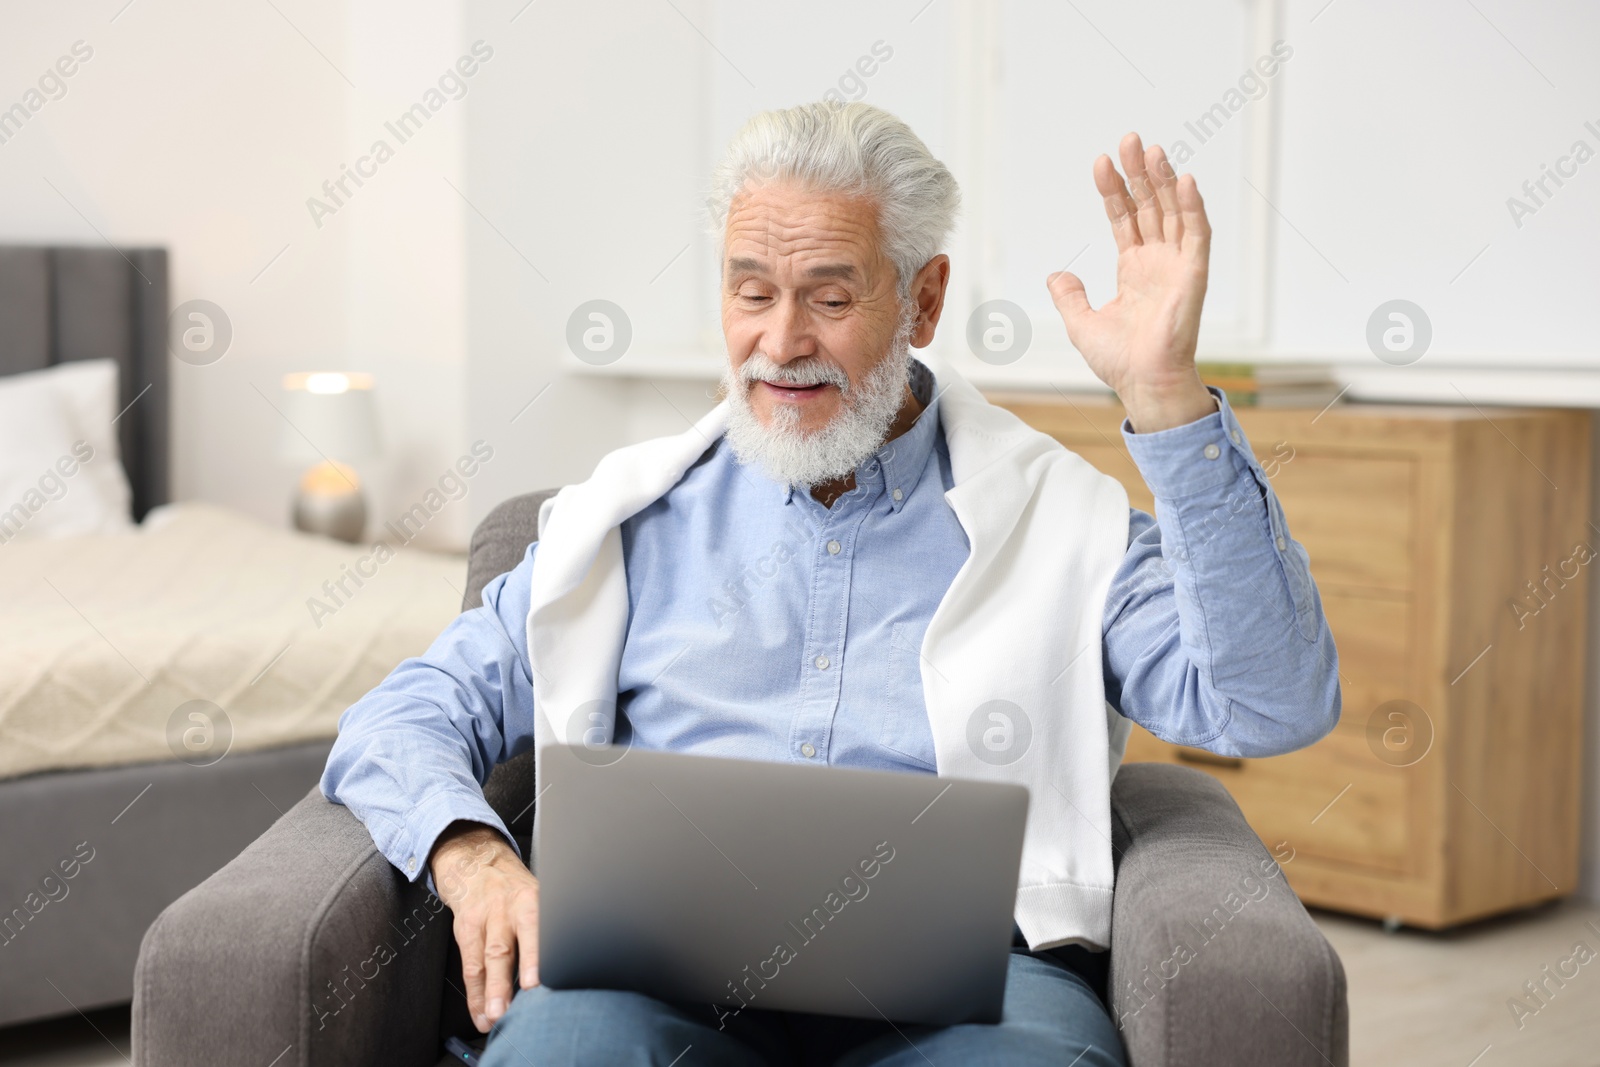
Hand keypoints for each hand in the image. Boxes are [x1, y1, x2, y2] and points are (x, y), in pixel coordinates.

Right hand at [430, 821, 540, 1032]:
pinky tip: (481, 1013)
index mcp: (534, 900)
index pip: (543, 927)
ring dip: (492, 989)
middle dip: (521, 970)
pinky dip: (475, 995)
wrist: (477, 864)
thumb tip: (570, 967)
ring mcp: (486, 919)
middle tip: (527, 994)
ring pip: (489, 957)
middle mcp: (510, 908)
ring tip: (496, 1015)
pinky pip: (470, 966)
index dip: (547, 950)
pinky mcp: (465, 929)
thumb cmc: (516, 890)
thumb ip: (549, 929)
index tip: (558, 974)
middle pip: (515, 941)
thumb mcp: (539, 897)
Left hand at [1046, 132, 1217, 432]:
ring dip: (1164, 180)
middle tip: (1128, 139)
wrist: (1143, 383)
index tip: (1101, 162)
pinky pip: (1197, 235)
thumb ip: (1070, 296)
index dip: (1114, 190)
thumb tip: (1056, 275)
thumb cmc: (1120, 360)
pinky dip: (1192, 207)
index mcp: (1134, 268)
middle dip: (1138, 173)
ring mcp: (1177, 265)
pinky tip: (1185, 181)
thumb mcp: (1081, 323)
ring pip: (1172, 212)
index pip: (1124, 217)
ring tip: (1151, 150)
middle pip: (1148, 205)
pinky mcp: (1194, 275)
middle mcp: (1157, 261)